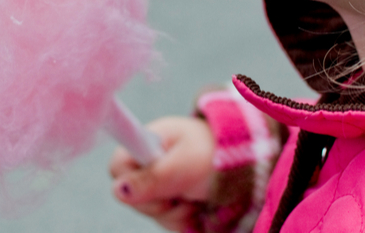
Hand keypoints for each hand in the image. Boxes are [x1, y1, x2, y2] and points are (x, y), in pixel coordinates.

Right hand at [109, 116, 215, 231]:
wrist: (246, 169)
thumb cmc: (216, 156)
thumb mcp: (185, 164)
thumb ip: (153, 177)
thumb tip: (118, 190)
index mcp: (147, 142)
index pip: (117, 166)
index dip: (130, 180)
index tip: (157, 183)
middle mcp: (149, 164)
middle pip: (131, 197)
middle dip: (158, 201)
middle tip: (182, 190)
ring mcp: (159, 186)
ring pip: (151, 213)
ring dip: (175, 212)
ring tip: (194, 196)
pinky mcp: (171, 204)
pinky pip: (167, 222)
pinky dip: (183, 219)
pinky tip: (196, 207)